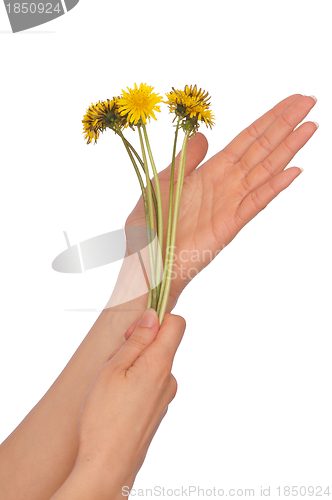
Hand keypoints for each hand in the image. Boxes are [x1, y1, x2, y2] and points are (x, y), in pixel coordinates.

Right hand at [73, 309, 185, 495]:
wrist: (108, 467)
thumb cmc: (104, 417)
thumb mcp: (114, 369)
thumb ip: (137, 340)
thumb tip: (153, 316)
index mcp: (161, 364)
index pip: (177, 324)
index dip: (155, 318)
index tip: (132, 331)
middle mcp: (170, 379)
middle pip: (161, 345)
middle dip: (138, 345)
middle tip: (112, 363)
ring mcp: (165, 397)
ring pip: (153, 366)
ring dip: (134, 366)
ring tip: (111, 387)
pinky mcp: (157, 411)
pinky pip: (150, 385)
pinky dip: (135, 384)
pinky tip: (116, 402)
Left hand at [126, 94, 316, 308]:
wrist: (145, 261)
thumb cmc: (149, 226)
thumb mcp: (163, 182)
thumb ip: (185, 159)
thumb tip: (202, 135)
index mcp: (210, 171)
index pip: (246, 139)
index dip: (269, 119)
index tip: (291, 101)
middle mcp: (225, 184)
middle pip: (261, 149)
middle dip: (285, 125)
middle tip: (310, 102)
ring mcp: (230, 204)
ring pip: (265, 171)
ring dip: (288, 149)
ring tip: (310, 128)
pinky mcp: (230, 225)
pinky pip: (255, 203)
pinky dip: (274, 187)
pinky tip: (294, 171)